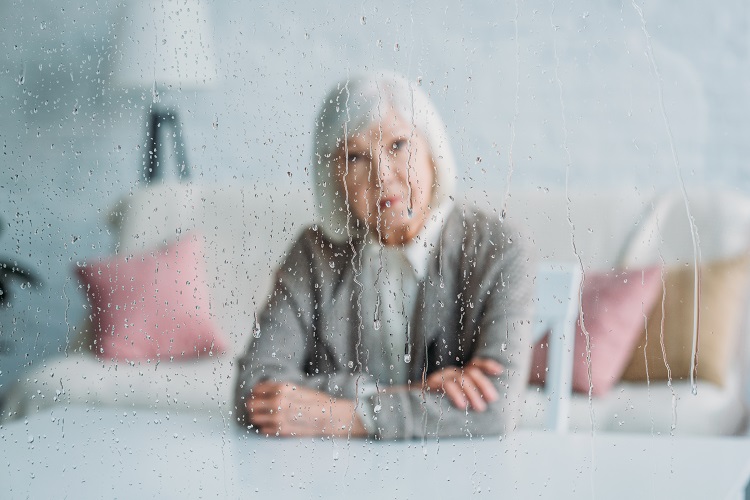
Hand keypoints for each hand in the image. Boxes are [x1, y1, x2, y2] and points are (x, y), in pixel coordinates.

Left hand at [246, 381, 365, 436]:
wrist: (331, 417)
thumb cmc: (315, 401)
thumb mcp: (297, 388)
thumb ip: (277, 390)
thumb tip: (258, 392)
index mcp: (282, 388)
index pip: (256, 390)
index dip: (256, 393)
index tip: (258, 396)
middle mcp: (278, 402)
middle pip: (251, 405)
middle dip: (253, 405)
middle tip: (258, 407)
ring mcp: (278, 418)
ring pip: (253, 418)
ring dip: (257, 417)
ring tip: (265, 416)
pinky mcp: (281, 431)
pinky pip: (262, 430)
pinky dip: (265, 427)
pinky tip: (274, 424)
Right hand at [424, 358, 503, 411]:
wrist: (411, 404)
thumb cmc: (438, 403)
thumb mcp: (457, 398)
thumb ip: (469, 397)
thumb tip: (489, 404)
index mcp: (460, 373)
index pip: (475, 364)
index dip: (487, 365)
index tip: (499, 370)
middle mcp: (452, 372)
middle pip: (472, 372)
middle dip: (484, 384)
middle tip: (493, 398)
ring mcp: (442, 376)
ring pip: (461, 379)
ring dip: (473, 393)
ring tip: (480, 407)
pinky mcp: (433, 383)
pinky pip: (447, 385)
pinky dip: (456, 394)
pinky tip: (462, 405)